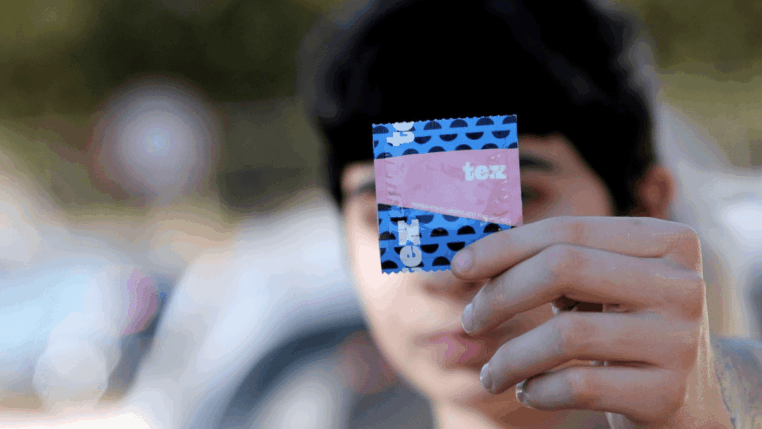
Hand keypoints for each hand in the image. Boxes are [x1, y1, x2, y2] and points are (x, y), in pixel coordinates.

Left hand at [452, 216, 731, 428]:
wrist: (686, 401)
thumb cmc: (623, 329)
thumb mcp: (599, 285)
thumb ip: (551, 262)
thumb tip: (468, 259)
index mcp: (666, 241)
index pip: (567, 231)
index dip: (504, 247)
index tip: (459, 267)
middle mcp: (681, 284)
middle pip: (563, 268)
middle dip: (500, 295)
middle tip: (470, 322)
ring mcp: (679, 340)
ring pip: (566, 335)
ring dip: (510, 357)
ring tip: (493, 373)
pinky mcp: (667, 393)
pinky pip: (578, 386)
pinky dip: (537, 390)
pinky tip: (529, 392)